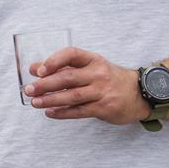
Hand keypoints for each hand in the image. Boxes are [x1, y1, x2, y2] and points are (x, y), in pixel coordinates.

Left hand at [25, 47, 150, 124]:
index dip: (53, 61)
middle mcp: (98, 74)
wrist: (140, 94)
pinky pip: (79, 111)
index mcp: (93, 60)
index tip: (38, 70)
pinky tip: (50, 113)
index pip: (71, 54)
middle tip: (28, 89)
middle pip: (68, 78)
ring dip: (51, 100)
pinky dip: (63, 113)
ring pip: (72, 96)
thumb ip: (62, 67)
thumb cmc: (109, 79)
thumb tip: (33, 68)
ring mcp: (102, 91)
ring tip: (35, 102)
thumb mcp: (90, 67)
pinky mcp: (104, 108)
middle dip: (45, 84)